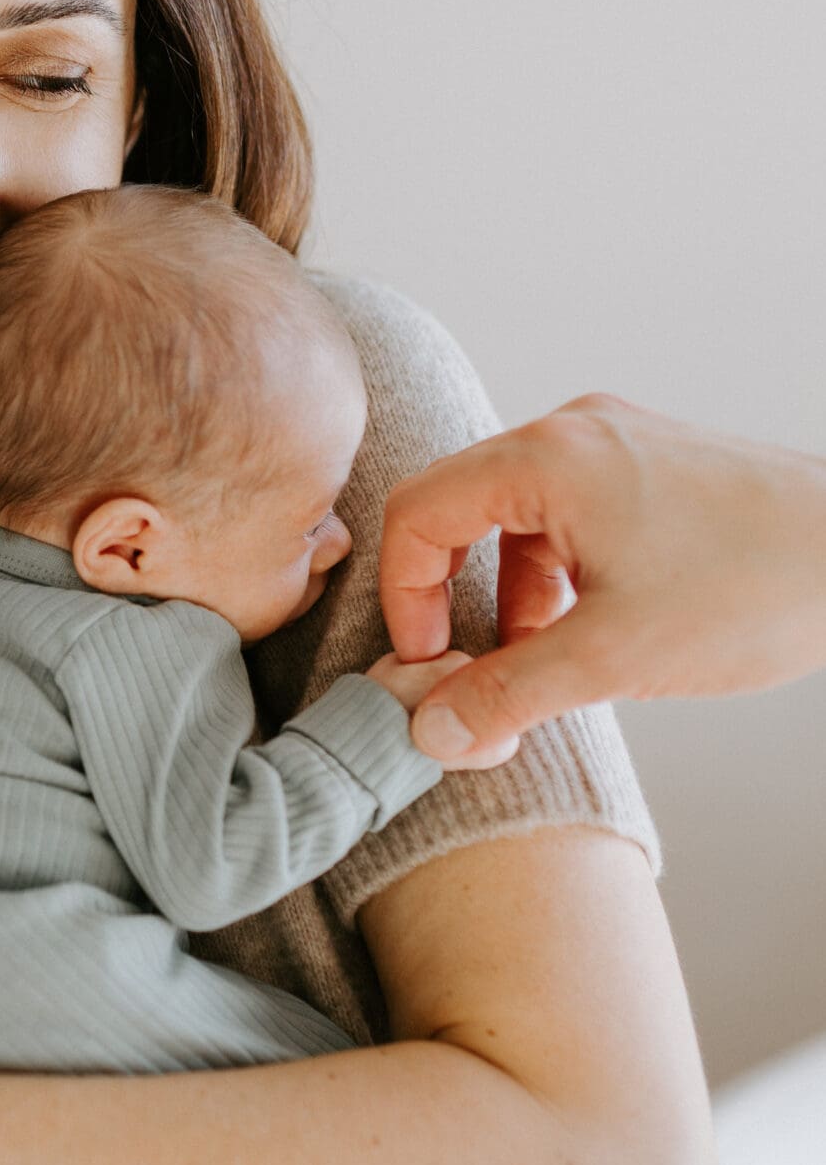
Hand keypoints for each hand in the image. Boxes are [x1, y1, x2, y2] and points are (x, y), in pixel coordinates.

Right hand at [379, 393, 825, 764]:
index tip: (432, 663)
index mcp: (549, 457)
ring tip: (541, 663)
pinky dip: (555, 575)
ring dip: (507, 593)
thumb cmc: (758, 587)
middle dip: (454, 597)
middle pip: (459, 506)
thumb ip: (509, 693)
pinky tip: (589, 631)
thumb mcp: (615, 657)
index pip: (418, 512)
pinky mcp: (651, 467)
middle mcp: (574, 433)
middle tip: (469, 669)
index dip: (406, 596)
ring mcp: (617, 444)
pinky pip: (565, 515)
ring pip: (514, 516)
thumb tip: (431, 731)